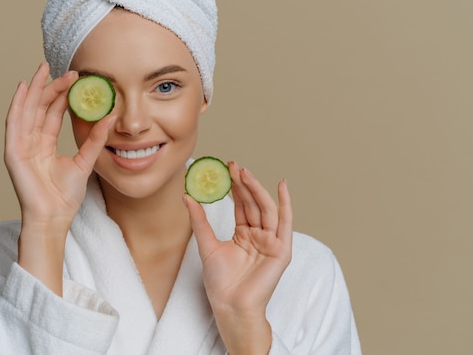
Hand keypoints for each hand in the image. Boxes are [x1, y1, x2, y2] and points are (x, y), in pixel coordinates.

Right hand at [4, 63, 114, 293]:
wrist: (54, 217)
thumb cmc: (65, 196)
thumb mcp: (85, 161)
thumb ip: (96, 139)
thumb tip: (111, 117)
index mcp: (45, 144)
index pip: (52, 113)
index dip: (62, 95)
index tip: (75, 78)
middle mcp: (31, 142)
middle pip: (39, 107)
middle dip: (49, 86)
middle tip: (63, 69)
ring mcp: (20, 146)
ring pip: (27, 110)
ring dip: (35, 89)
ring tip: (44, 69)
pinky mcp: (13, 152)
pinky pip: (14, 123)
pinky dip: (18, 105)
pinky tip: (24, 88)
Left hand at [184, 162, 292, 353]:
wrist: (230, 306)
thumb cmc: (220, 283)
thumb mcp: (207, 245)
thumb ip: (199, 220)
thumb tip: (187, 197)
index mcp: (244, 234)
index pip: (241, 205)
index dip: (235, 187)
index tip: (226, 169)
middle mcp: (259, 235)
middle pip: (253, 203)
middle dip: (244, 184)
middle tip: (233, 166)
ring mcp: (271, 242)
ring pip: (266, 209)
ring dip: (257, 189)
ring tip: (244, 173)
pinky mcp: (281, 250)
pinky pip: (285, 223)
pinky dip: (286, 204)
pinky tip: (282, 186)